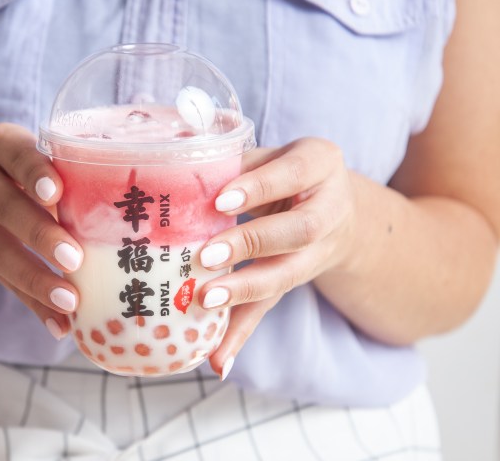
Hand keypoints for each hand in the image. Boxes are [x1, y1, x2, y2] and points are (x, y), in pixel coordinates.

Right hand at [0, 123, 82, 339]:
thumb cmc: (28, 174)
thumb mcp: (40, 160)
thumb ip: (71, 177)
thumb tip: (135, 213)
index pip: (15, 153)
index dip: (34, 173)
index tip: (56, 194)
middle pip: (4, 205)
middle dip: (40, 234)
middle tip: (74, 259)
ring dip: (36, 280)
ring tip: (70, 301)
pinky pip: (3, 283)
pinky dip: (34, 306)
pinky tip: (58, 325)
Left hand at [201, 138, 356, 378]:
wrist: (338, 206)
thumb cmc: (286, 172)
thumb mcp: (270, 155)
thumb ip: (234, 163)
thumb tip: (178, 170)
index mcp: (320, 163)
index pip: (293, 172)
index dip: (259, 187)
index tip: (220, 202)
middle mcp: (330, 209)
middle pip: (298, 231)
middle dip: (252, 244)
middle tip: (207, 255)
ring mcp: (320, 251)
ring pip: (288, 275)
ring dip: (245, 291)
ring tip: (207, 301)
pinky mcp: (297, 280)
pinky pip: (271, 307)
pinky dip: (241, 334)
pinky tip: (218, 360)